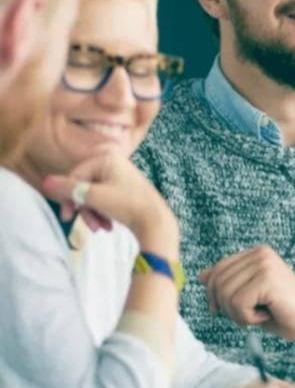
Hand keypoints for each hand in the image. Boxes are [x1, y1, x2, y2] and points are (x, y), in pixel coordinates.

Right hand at [41, 152, 178, 254]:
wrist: (155, 222)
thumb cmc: (127, 205)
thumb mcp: (94, 197)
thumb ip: (69, 189)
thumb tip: (46, 182)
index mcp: (107, 158)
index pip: (75, 175)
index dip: (68, 197)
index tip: (67, 216)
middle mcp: (114, 162)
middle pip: (84, 186)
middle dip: (84, 208)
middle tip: (90, 226)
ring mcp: (120, 175)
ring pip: (93, 195)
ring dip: (94, 214)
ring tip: (102, 228)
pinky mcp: (124, 188)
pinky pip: (104, 199)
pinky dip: (103, 213)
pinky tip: (108, 226)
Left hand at [199, 245, 294, 345]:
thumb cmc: (282, 312)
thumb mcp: (250, 297)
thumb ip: (228, 283)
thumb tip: (202, 275)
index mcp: (255, 253)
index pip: (217, 270)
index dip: (213, 294)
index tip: (222, 311)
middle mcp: (260, 254)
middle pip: (217, 282)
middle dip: (226, 307)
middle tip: (248, 316)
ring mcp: (265, 264)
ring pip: (226, 294)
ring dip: (238, 314)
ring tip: (259, 315)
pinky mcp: (268, 280)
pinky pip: (238, 303)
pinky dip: (248, 318)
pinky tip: (267, 315)